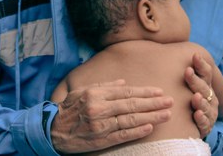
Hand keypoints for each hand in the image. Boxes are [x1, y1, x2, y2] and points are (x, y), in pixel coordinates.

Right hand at [50, 79, 172, 153]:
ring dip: (151, 117)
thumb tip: (123, 82)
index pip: (125, 92)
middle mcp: (98, 108)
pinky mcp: (100, 140)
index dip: (144, 92)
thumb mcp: (82, 91)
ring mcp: (100, 125)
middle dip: (153, 103)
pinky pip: (122, 135)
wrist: (52, 130)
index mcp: (95, 94)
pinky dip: (137, 131)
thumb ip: (103, 86)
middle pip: (131, 105)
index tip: (159, 92)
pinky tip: (150, 127)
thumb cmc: (69, 109)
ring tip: (166, 114)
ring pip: (130, 120)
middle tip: (169, 101)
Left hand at [185, 53, 218, 136]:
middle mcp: (209, 97)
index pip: (205, 72)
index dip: (201, 64)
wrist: (189, 122)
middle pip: (204, 88)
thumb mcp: (182, 81)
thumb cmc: (183, 97)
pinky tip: (197, 114)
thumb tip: (167, 49)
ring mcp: (208, 111)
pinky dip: (202, 119)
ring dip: (201, 101)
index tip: (195, 56)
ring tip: (195, 97)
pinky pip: (206, 123)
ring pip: (207, 105)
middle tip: (187, 72)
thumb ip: (179, 68)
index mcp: (204, 85)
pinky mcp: (205, 126)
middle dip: (196, 80)